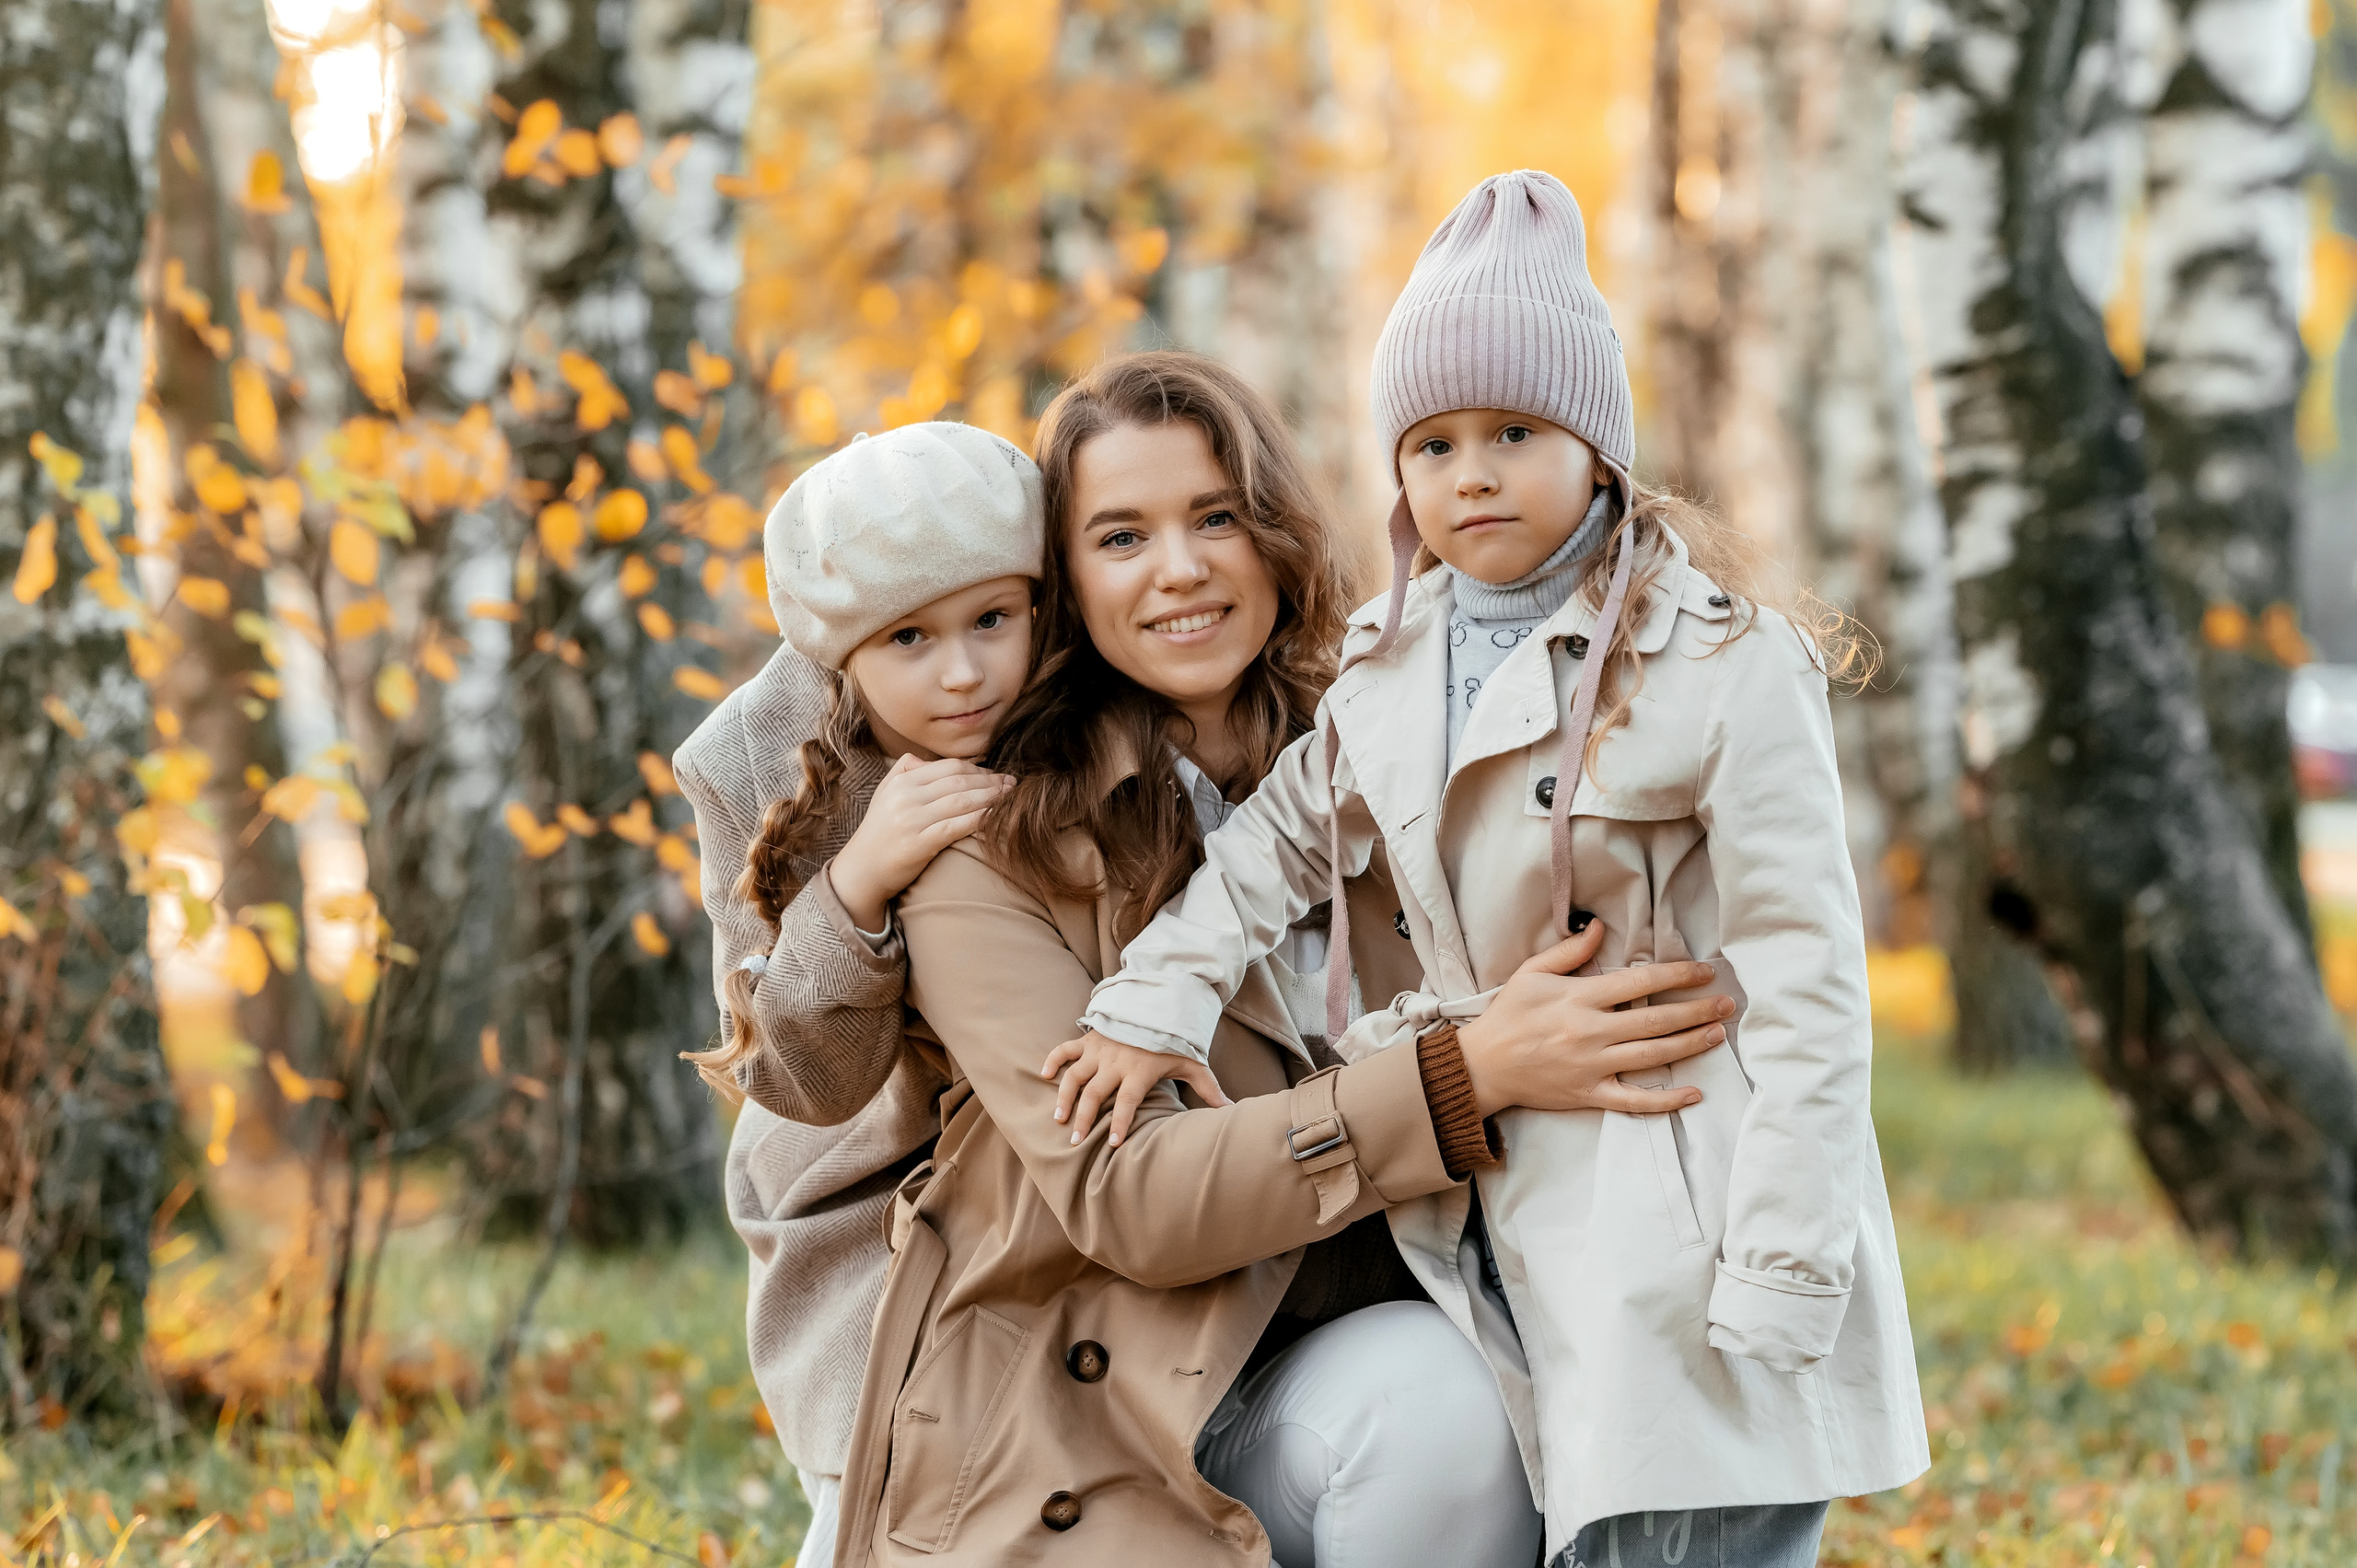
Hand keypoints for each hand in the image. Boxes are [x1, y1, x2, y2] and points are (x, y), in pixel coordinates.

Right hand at [829, 754, 1012, 929]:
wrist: (862, 870)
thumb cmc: (879, 833)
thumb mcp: (885, 794)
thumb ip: (904, 771)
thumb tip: (927, 760)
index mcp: (901, 781)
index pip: (949, 767)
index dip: (978, 769)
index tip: (996, 775)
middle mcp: (906, 796)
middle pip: (959, 781)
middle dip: (990, 781)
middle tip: (1012, 783)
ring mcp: (912, 820)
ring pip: (962, 800)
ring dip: (992, 797)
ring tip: (1011, 797)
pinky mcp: (919, 843)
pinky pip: (958, 826)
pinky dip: (981, 818)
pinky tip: (997, 817)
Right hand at [1039, 1032, 1232, 1147]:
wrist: (1157, 999)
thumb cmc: (1173, 1038)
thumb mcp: (1192, 1062)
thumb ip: (1208, 1087)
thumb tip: (1231, 1109)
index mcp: (1139, 1070)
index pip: (1128, 1101)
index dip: (1122, 1122)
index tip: (1114, 1144)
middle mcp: (1116, 1062)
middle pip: (1095, 1093)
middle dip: (1085, 1119)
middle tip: (1075, 1141)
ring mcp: (1099, 1050)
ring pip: (1075, 1076)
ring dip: (1065, 1097)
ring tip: (1058, 1119)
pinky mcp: (1089, 1039)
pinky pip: (1065, 1049)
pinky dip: (1053, 1060)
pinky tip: (1043, 1076)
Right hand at [1456, 921, 1730, 1116]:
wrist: (1482, 1066)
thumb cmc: (1508, 1015)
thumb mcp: (1531, 973)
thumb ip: (1568, 951)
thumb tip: (1599, 928)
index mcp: (1579, 998)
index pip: (1639, 983)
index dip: (1676, 976)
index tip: (1703, 972)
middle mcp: (1590, 1032)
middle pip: (1655, 1021)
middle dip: (1696, 1011)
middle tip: (1726, 1004)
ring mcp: (1592, 1066)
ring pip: (1652, 1056)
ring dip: (1690, 1045)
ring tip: (1717, 1035)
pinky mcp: (1589, 1094)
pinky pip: (1634, 1101)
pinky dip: (1665, 1101)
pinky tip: (1693, 1093)